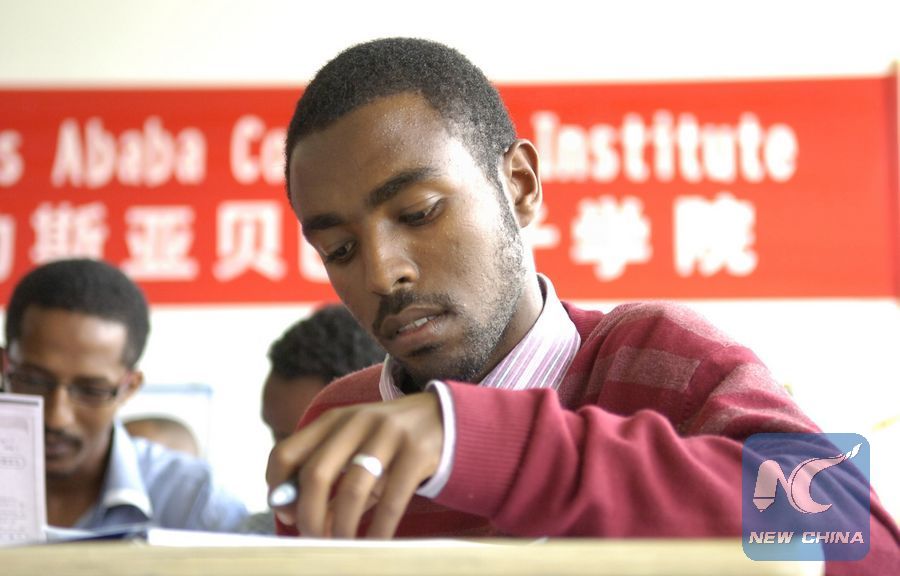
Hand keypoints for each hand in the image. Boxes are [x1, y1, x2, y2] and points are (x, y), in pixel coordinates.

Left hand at [265, 391, 442, 538]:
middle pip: (316, 474)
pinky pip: (392, 499)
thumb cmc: (389, 442)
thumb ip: (328, 477)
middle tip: (314, 538)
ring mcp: (389, 434)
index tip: (287, 514)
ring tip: (343, 544)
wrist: (445, 417)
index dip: (278, 489)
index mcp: (333, 420)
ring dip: (343, 526)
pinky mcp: (418, 451)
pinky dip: (379, 529)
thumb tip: (296, 517)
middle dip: (309, 516)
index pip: (285, 453)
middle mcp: (357, 421)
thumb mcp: (355, 448)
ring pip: (353, 489)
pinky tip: (375, 543)